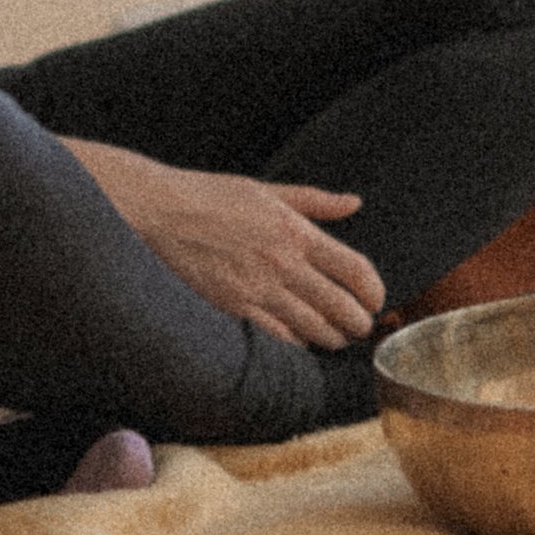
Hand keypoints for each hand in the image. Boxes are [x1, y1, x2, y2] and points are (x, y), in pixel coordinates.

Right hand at [64, 143, 387, 347]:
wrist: (159, 212)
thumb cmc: (209, 196)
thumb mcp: (266, 189)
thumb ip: (314, 201)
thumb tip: (353, 202)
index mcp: (297, 232)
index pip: (356, 270)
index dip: (374, 292)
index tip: (375, 300)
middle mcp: (284, 264)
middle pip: (342, 308)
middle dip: (358, 323)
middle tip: (359, 325)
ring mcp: (259, 290)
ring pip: (315, 329)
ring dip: (332, 338)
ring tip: (334, 337)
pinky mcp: (234, 309)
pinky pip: (279, 339)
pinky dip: (296, 344)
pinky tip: (299, 342)